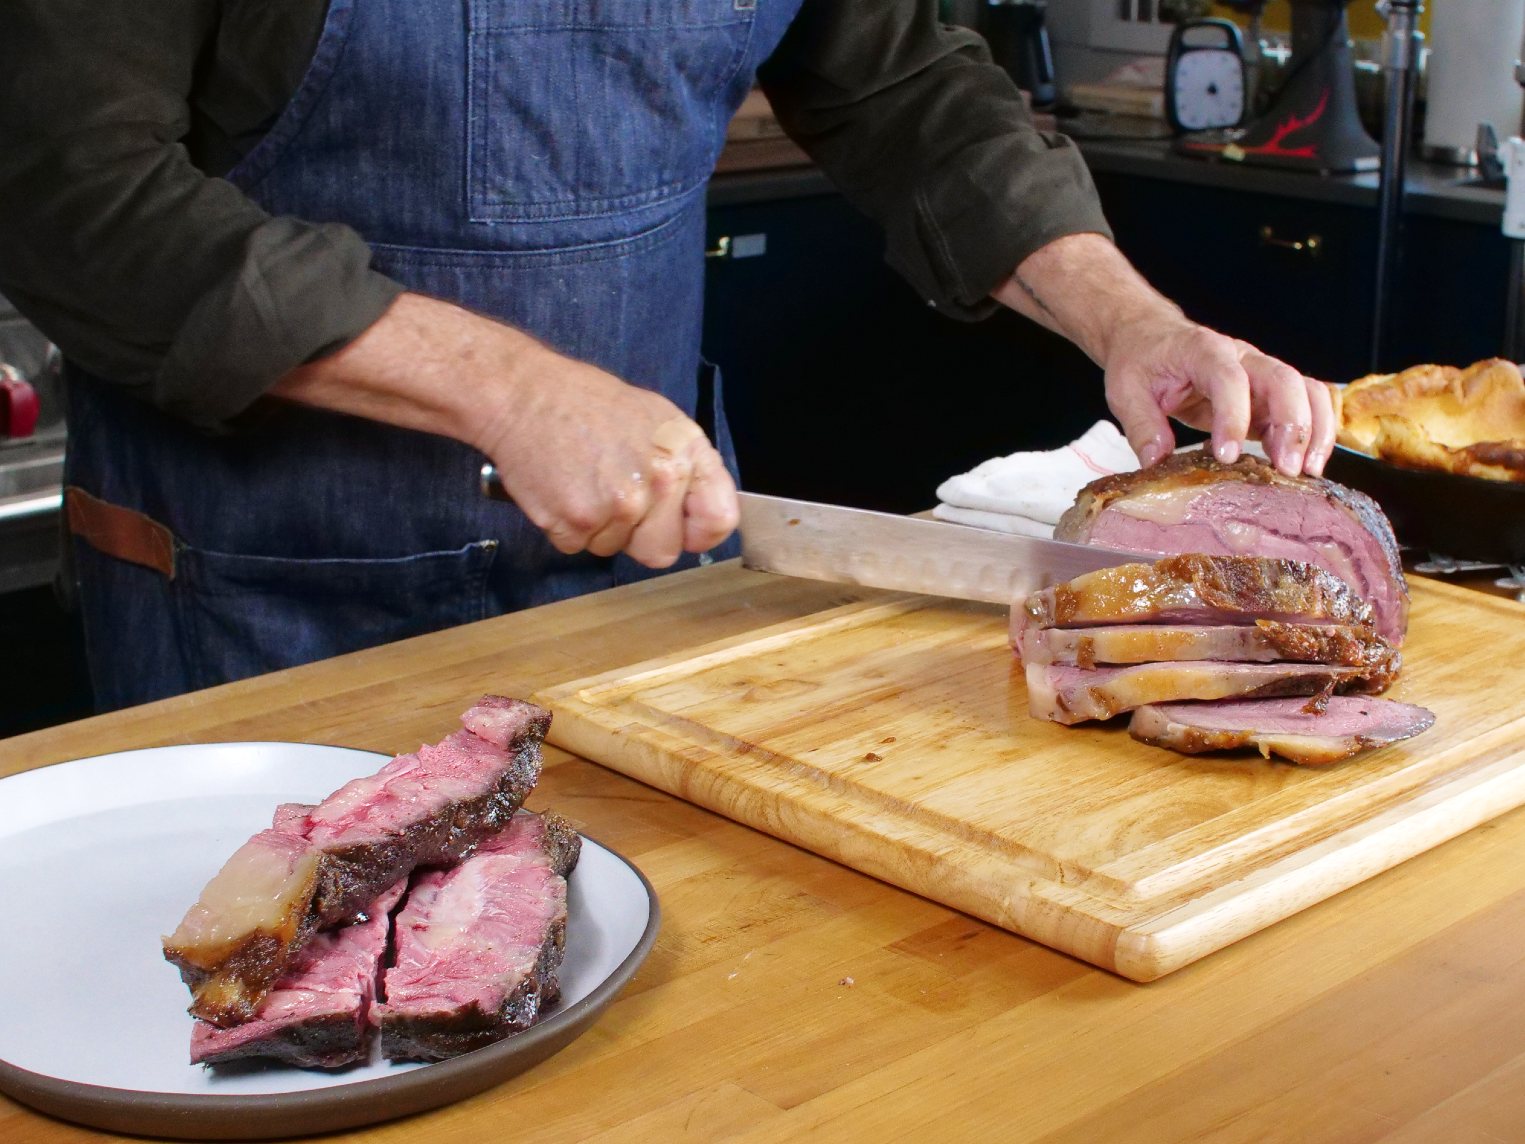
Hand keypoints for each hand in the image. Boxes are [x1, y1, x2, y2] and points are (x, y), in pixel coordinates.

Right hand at [478, 347, 738, 567]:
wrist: (523, 395)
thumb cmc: (588, 404)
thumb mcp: (657, 418)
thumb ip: (688, 466)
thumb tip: (706, 517)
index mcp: (685, 452)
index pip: (719, 520)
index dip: (698, 530)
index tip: (681, 525)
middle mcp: (658, 482)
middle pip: (663, 551)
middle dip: (640, 535)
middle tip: (615, 494)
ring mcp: (617, 506)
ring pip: (616, 550)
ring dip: (599, 526)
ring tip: (584, 480)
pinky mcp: (575, 523)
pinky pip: (579, 547)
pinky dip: (568, 526)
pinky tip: (563, 488)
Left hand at [1102, 315, 1335, 476]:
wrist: (1151, 337)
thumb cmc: (1141, 360)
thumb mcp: (1126, 390)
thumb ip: (1141, 425)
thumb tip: (1156, 461)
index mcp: (1203, 350)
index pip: (1229, 379)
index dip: (1233, 417)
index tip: (1227, 456)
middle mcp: (1242, 358)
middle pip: (1284, 380)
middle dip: (1292, 425)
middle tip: (1287, 469)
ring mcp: (1260, 375)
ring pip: (1306, 391)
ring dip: (1313, 431)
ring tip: (1307, 471)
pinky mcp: (1267, 397)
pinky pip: (1303, 408)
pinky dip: (1311, 434)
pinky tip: (1303, 466)